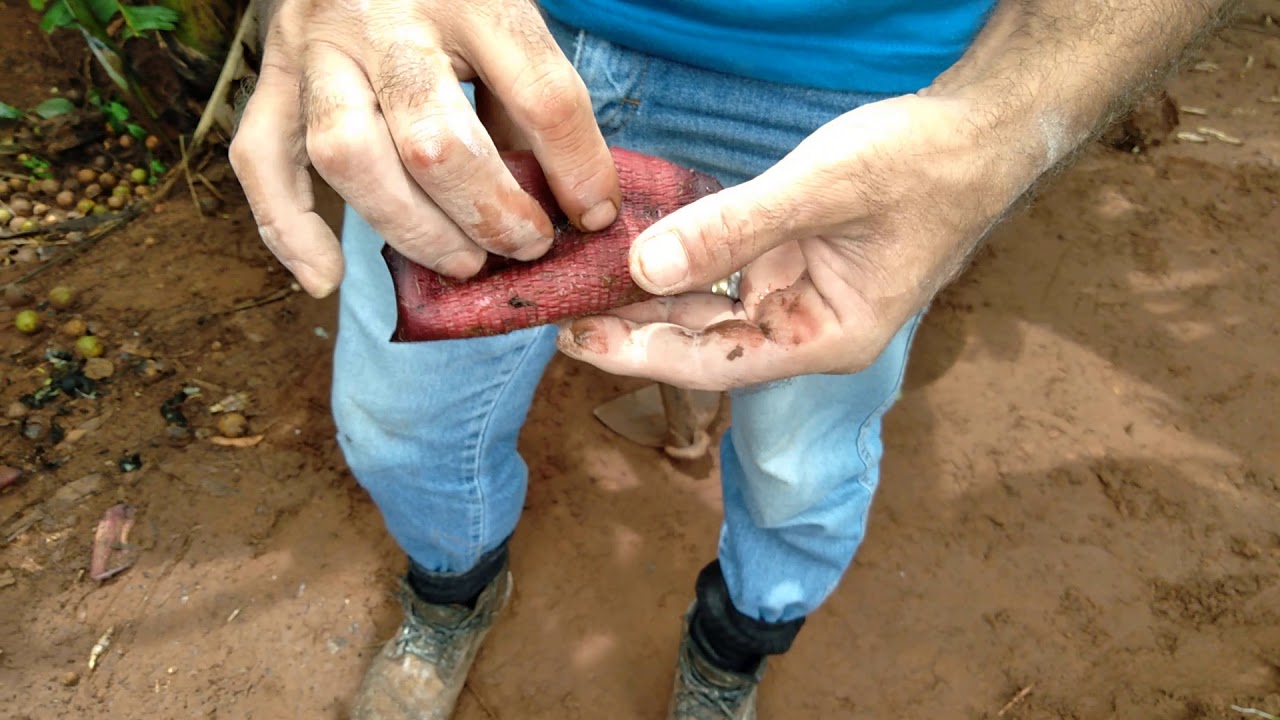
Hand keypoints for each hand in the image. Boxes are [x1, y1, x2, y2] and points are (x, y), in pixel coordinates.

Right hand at [229, 0, 620, 297]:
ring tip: (462, 263)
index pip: (540, 94)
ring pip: (348, 156)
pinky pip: (260, 159)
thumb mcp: (505, 19)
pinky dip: (288, 230)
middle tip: (525, 245)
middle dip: (489, 214)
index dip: (578, 169)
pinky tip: (326, 279)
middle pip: (434, 141)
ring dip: (411, 229)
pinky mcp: (270, 76)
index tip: (595, 213)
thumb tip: (571, 205)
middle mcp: (383, 19)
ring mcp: (315, 47)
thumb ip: (529, 103)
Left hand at [555, 94, 1044, 390]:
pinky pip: (723, 270)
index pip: (714, 362)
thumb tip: (644, 264)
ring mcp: (797, 295)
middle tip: (553, 308)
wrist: (978, 131)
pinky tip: (631, 250)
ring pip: (707, 308)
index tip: (573, 339)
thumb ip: (733, 227)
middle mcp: (806, 328)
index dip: (640, 353)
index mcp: (825, 337)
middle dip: (631, 326)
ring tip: (577, 284)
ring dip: (648, 296)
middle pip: (702, 342)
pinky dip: (680, 260)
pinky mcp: (789, 260)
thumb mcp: (824, 190)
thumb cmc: (922, 164)